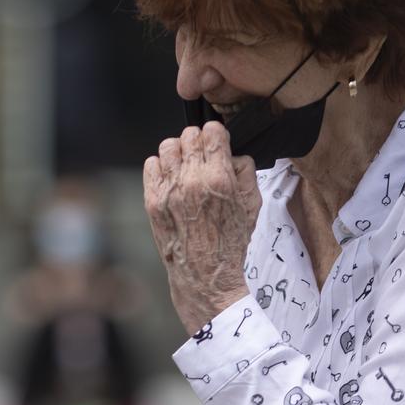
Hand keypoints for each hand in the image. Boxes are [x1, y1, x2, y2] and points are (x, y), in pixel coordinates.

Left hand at [143, 122, 260, 333]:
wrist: (205, 273)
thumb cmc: (230, 241)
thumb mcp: (253, 204)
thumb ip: (245, 170)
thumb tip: (232, 152)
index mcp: (220, 179)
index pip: (212, 132)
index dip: (216, 134)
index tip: (217, 141)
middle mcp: (191, 181)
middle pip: (189, 135)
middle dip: (198, 142)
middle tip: (202, 155)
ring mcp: (168, 190)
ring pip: (167, 146)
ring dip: (178, 151)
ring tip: (186, 165)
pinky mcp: (152, 200)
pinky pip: (151, 164)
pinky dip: (161, 167)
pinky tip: (172, 178)